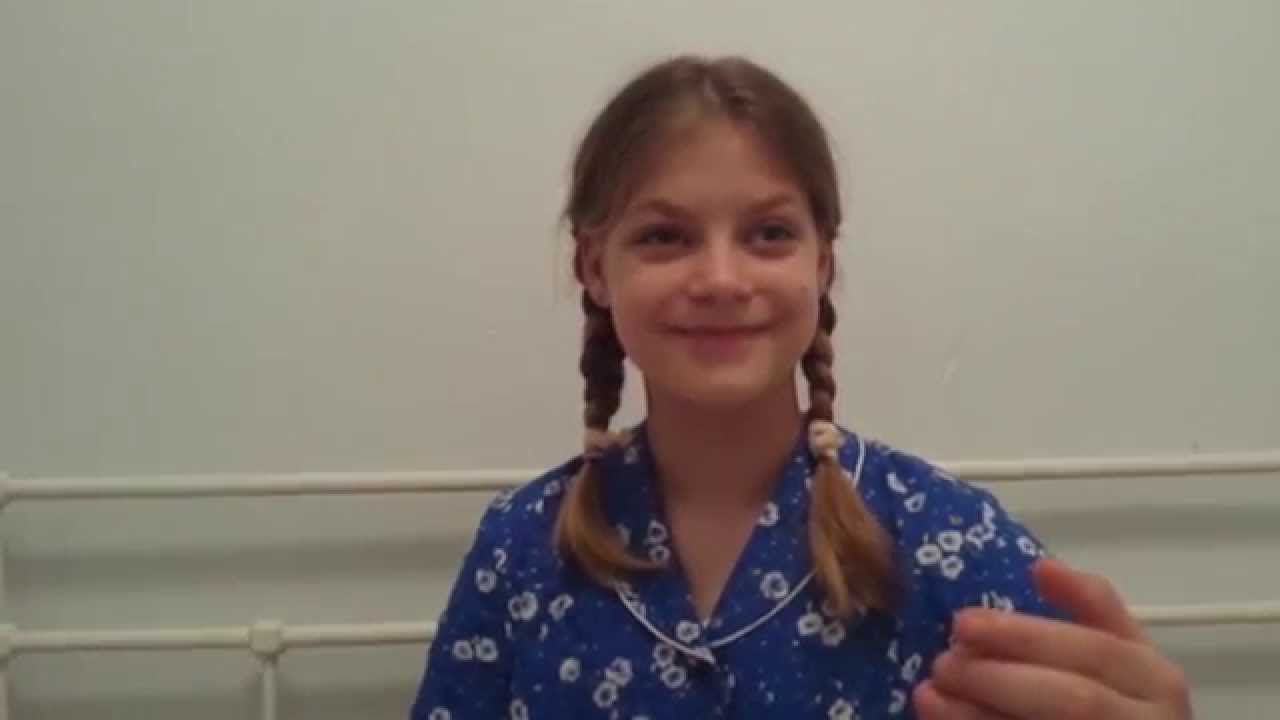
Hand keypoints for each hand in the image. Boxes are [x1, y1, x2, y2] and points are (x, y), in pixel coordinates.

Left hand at [913, 558, 1191, 718]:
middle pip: (1073, 698)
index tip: (962, 622)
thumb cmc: (1119, 697)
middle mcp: (1148, 718)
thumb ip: (1090, 608)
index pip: (1095, 649)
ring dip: (979, 713)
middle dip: (997, 677)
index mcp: (1155, 676)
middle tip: (943, 661)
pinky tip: (942, 716)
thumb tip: (1042, 567)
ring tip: (930, 693)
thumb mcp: (1118, 652)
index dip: (1026, 635)